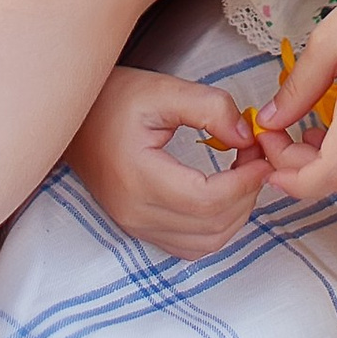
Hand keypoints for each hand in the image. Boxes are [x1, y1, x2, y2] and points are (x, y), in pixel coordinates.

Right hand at [68, 65, 266, 259]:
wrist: (74, 120)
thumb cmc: (114, 101)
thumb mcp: (163, 90)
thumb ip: (210, 107)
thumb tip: (247, 136)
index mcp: (139, 178)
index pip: (207, 199)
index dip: (245, 182)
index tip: (262, 155)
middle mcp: (136, 212)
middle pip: (213, 225)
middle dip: (246, 194)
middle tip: (255, 159)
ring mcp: (137, 226)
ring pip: (207, 243)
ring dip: (236, 213)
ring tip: (242, 175)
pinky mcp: (140, 230)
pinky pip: (191, 247)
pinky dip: (217, 228)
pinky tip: (223, 196)